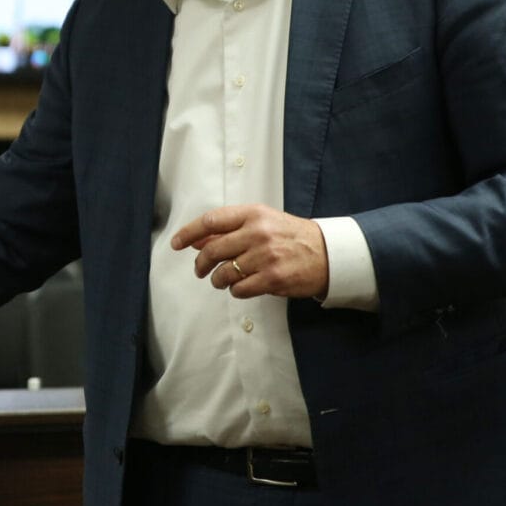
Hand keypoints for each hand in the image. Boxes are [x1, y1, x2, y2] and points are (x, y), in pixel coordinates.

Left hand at [170, 204, 328, 299]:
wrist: (328, 253)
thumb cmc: (291, 236)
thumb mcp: (262, 222)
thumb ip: (230, 229)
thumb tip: (197, 240)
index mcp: (253, 214)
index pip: (210, 221)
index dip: (188, 233)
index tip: (176, 243)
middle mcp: (258, 232)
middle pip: (212, 250)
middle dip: (201, 264)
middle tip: (200, 270)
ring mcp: (266, 256)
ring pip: (224, 273)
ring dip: (218, 280)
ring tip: (222, 280)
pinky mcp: (273, 278)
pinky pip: (240, 289)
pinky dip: (236, 291)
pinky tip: (241, 287)